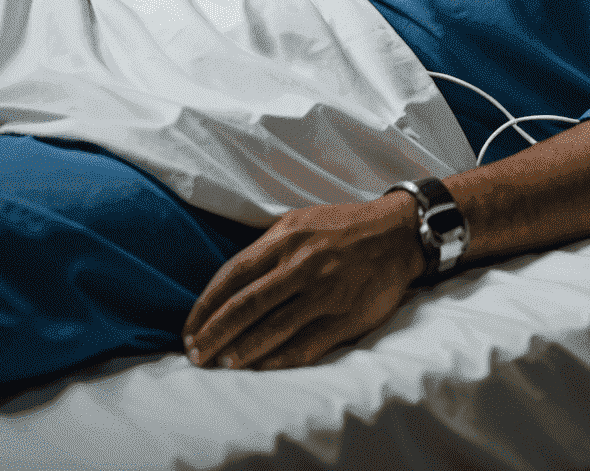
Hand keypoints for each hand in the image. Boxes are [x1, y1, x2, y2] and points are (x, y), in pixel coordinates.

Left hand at [182, 194, 423, 369]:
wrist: (399, 232)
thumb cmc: (343, 227)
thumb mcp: (301, 222)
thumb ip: (266, 249)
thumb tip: (227, 284)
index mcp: (287, 237)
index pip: (233, 275)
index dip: (206, 306)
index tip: (190, 328)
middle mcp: (303, 263)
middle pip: (246, 306)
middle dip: (214, 335)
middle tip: (196, 355)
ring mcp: (325, 291)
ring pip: (272, 329)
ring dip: (241, 351)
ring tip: (222, 364)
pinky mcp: (346, 315)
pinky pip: (305, 344)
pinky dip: (279, 359)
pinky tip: (260, 367)